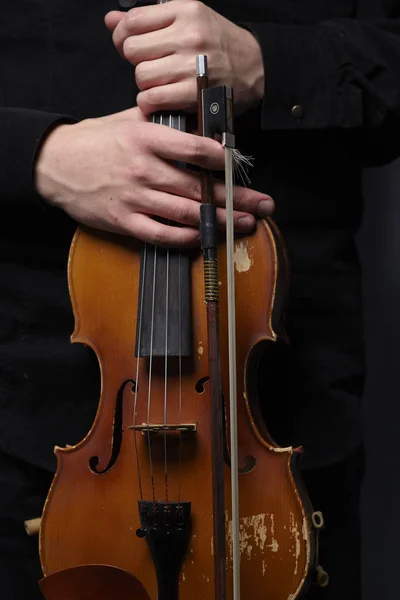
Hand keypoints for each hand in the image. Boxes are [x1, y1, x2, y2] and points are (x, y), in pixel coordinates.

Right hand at [34, 107, 273, 246]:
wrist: (56, 164)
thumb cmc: (96, 140)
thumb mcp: (129, 120)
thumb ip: (165, 125)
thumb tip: (203, 130)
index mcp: (147, 139)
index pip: (195, 150)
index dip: (225, 160)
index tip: (245, 167)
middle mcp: (144, 170)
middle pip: (199, 188)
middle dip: (236, 199)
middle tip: (263, 205)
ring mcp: (135, 198)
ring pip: (186, 214)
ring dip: (220, 221)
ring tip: (245, 224)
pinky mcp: (125, 222)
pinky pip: (162, 235)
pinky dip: (187, 238)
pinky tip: (206, 238)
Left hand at [104, 1, 263, 115]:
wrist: (257, 68)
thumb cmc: (220, 46)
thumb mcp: (189, 21)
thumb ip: (148, 21)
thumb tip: (110, 21)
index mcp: (185, 11)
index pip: (133, 21)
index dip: (124, 37)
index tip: (132, 47)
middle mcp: (188, 35)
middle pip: (133, 51)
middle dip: (138, 62)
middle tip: (153, 68)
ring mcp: (192, 64)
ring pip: (141, 76)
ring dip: (146, 85)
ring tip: (162, 84)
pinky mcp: (194, 92)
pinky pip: (153, 98)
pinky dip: (151, 102)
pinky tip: (163, 99)